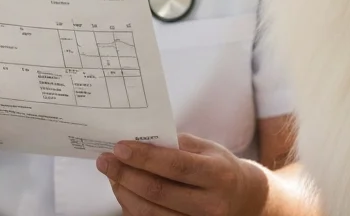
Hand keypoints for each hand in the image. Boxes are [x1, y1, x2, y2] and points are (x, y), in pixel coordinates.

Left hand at [96, 133, 270, 215]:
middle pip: (158, 192)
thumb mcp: (207, 149)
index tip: (119, 147)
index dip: (144, 157)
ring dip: (123, 192)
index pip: (176, 166)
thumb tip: (139, 140)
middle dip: (125, 174)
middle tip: (105, 160)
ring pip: (150, 213)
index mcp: (218, 175)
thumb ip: (176, 144)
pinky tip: (123, 190)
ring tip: (111, 174)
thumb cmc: (220, 168)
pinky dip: (131, 207)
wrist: (243, 200)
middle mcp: (210, 205)